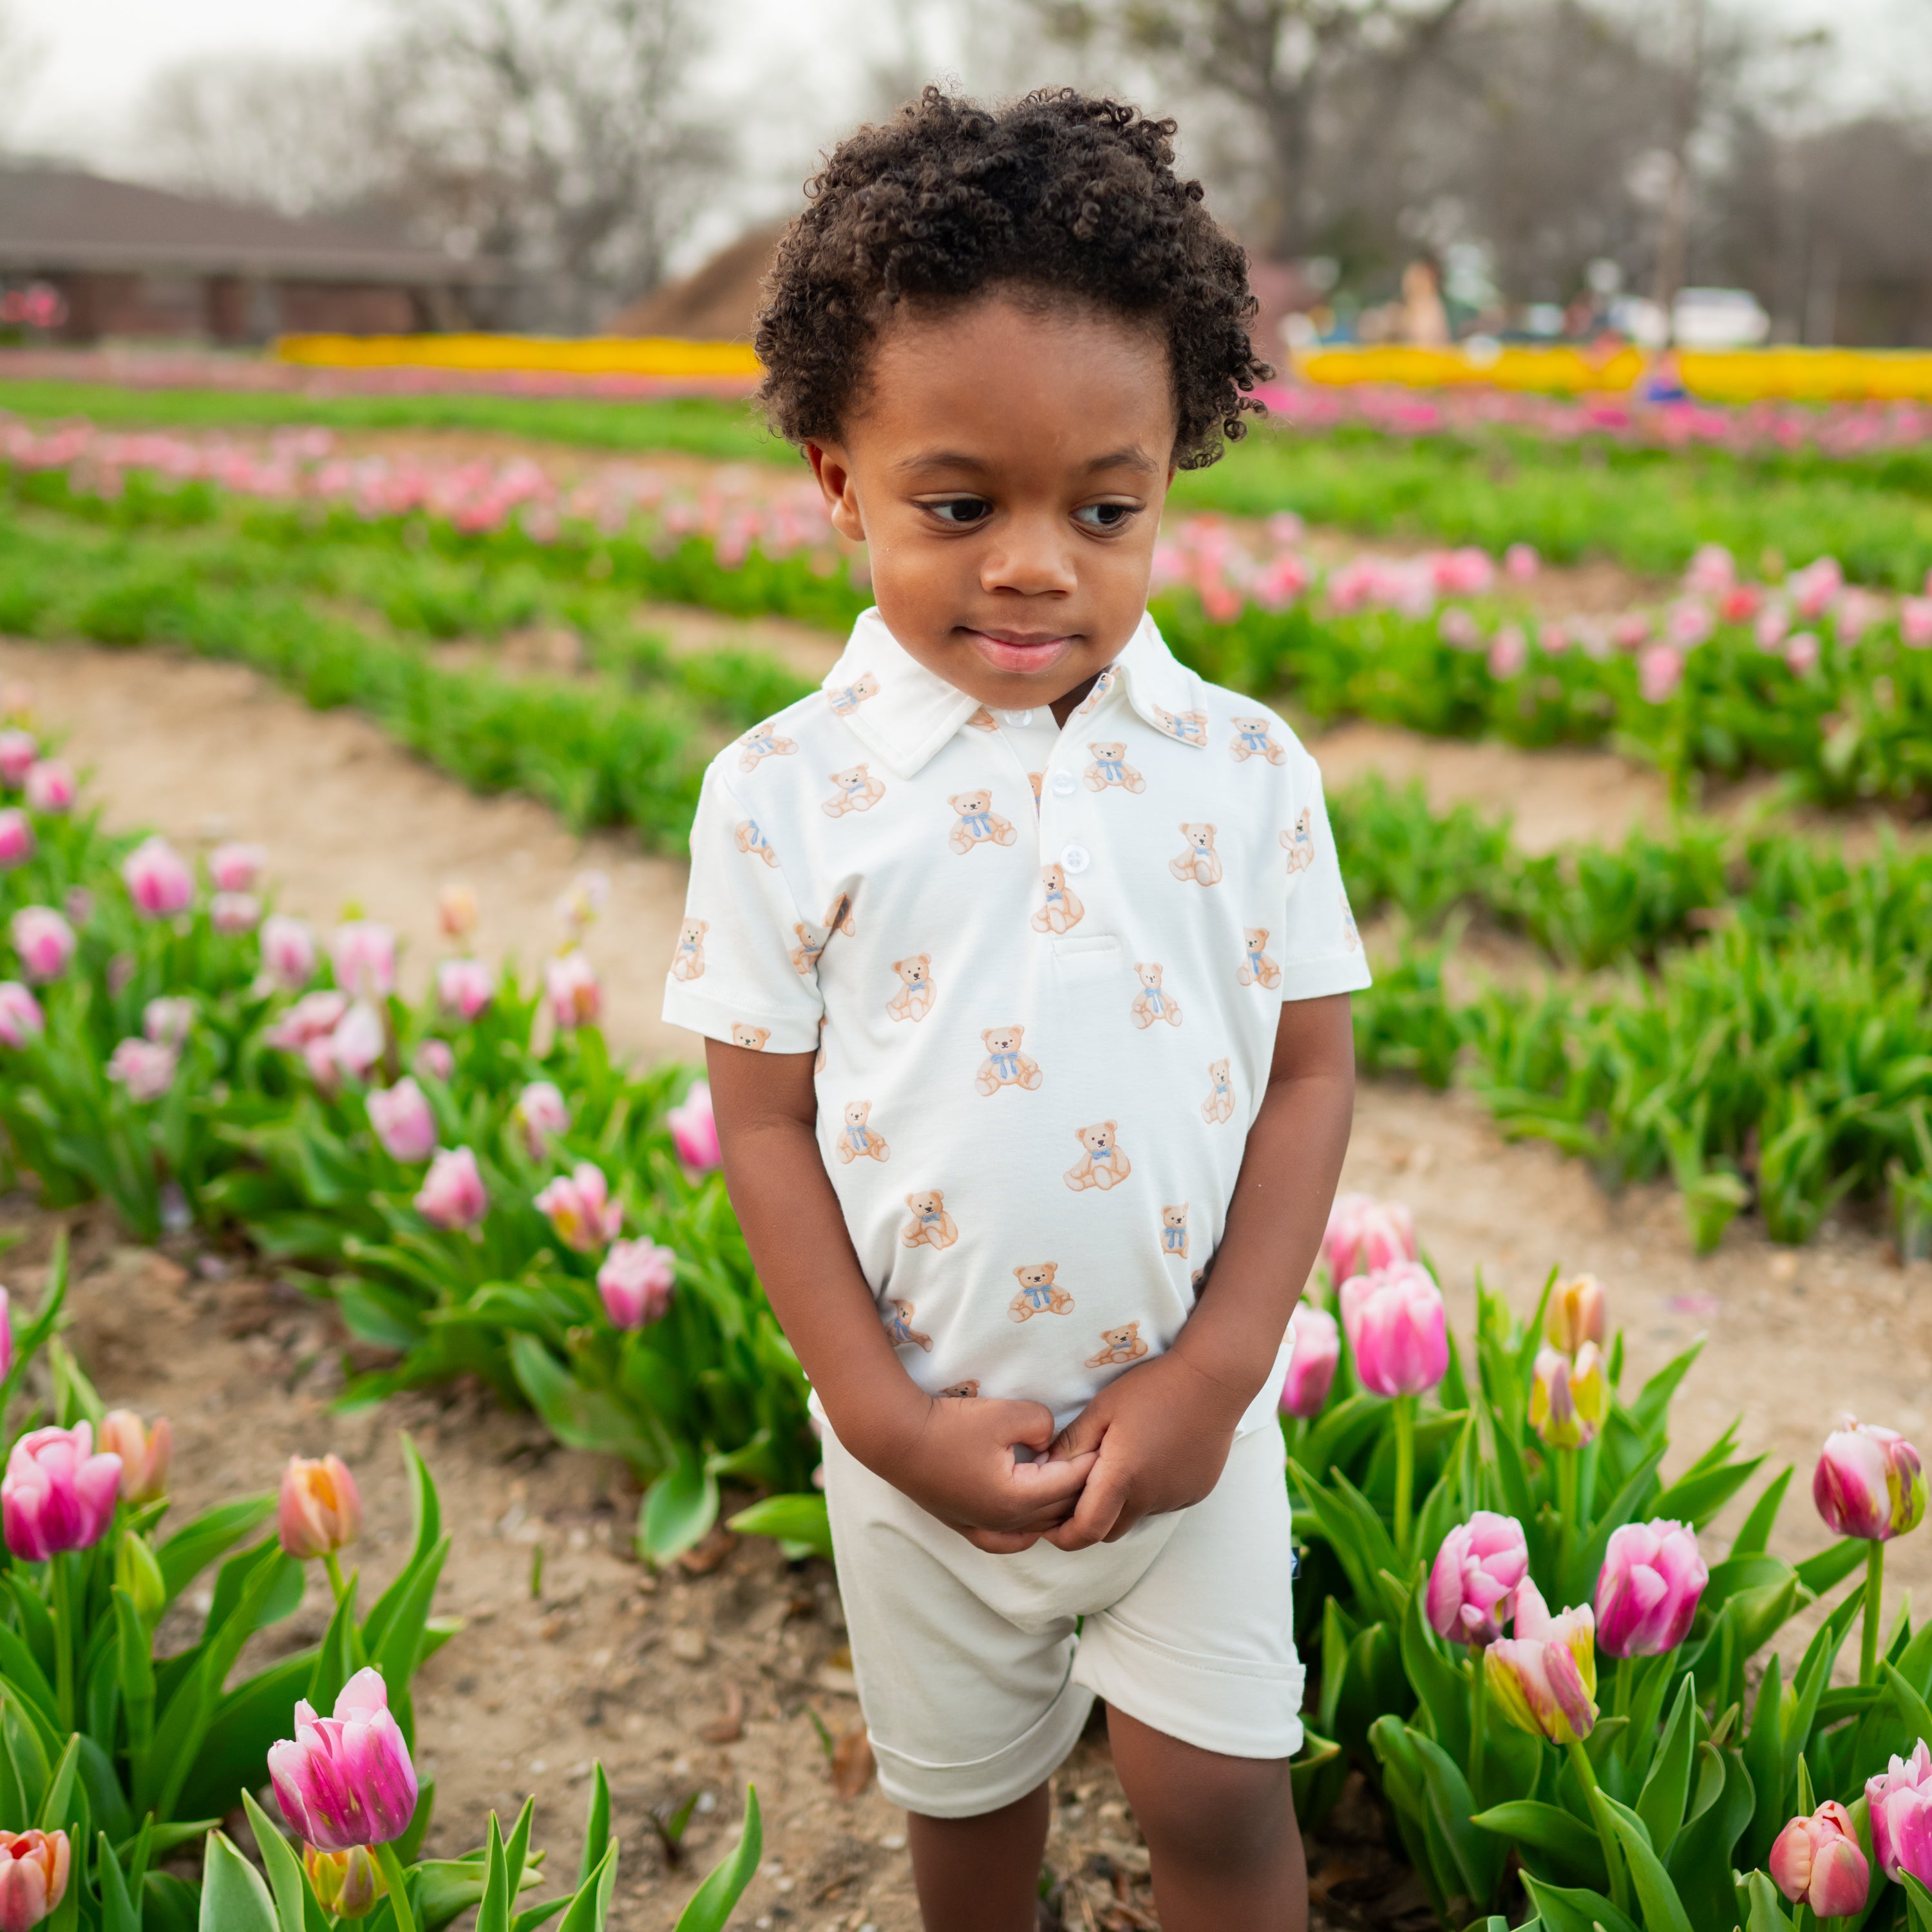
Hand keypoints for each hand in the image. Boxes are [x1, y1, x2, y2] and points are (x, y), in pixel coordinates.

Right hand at [859, 1395, 1097, 1553]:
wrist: (895, 1438)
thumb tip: (1048, 1440)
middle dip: (1082, 1487)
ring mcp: (981, 1526)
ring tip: (1072, 1488)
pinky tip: (1031, 1525)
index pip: (1070, 1484)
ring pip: (1035, 1528)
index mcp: (1018, 1498)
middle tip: (1100, 1465)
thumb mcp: (1006, 1413)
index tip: (1110, 1446)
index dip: (1093, 1463)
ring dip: (1057, 1510)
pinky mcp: (963, 1523)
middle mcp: (1003, 1521)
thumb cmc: (950, 1425)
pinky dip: (1025, 1532)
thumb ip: (1041, 1424)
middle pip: (1058, 1510)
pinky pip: (1004, 1540)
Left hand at [1040, 1353, 1243, 1550]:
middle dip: (1088, 1521)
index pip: (1086, 1531)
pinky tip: (1152, 1457)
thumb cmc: (1153, 1388)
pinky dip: (1149, 1492)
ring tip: (1123, 1461)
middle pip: (1109, 1531)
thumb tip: (1043, 1469)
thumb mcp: (1102, 1409)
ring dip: (1122, 1502)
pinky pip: (1162, 1503)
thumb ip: (1071, 1443)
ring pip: (1137, 1515)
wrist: (1214, 1380)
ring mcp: (1176, 1498)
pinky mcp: (1195, 1492)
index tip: (1048, 1527)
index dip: (1062, 1536)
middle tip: (1078, 1492)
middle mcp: (1151, 1498)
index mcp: (1123, 1478)